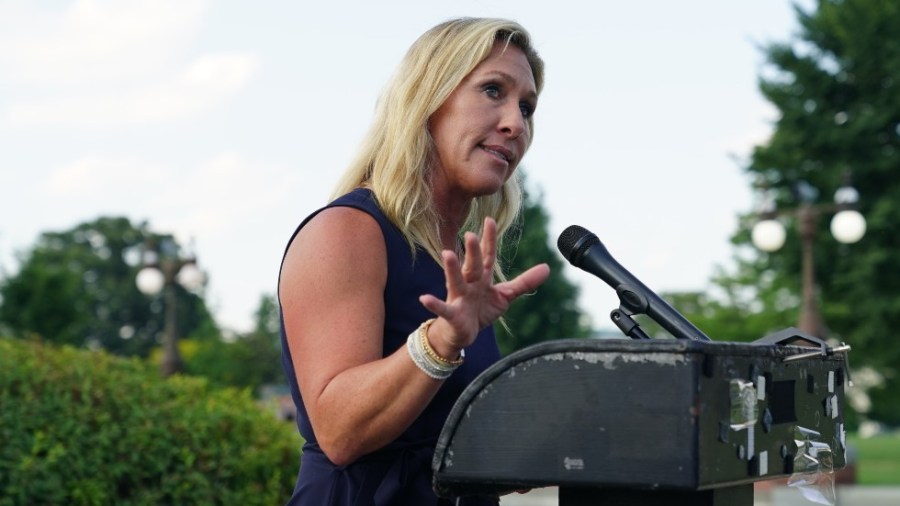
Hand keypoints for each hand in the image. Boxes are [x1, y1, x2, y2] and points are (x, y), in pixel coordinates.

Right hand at [419, 217, 549, 351]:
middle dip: (472, 251)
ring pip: (455, 281)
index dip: (489, 240)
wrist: (461, 334)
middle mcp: (469, 284)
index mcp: (482, 278)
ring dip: (452, 268)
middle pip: (472, 266)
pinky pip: (442, 309)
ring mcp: (459, 298)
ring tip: (447, 254)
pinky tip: (424, 299)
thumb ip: (524, 282)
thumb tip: (547, 268)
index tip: (489, 220)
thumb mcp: (503, 296)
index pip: (487, 256)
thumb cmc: (480, 311)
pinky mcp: (451, 315)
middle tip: (470, 234)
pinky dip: (434, 304)